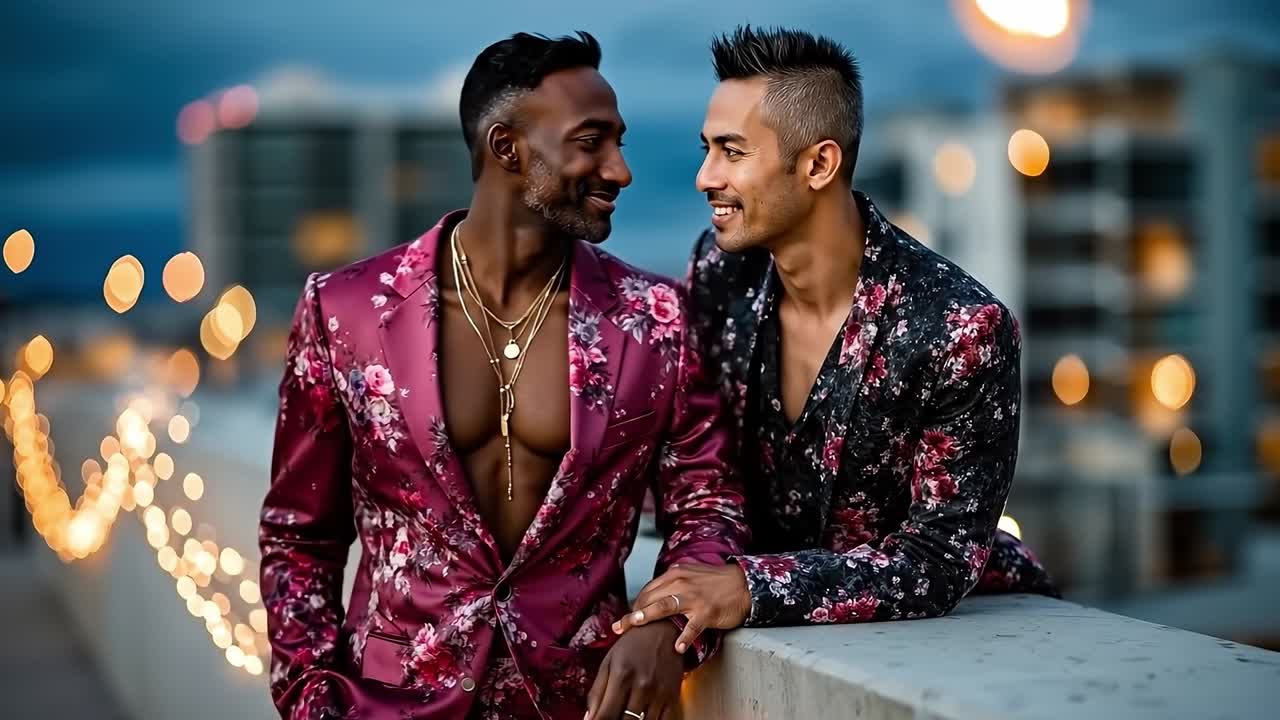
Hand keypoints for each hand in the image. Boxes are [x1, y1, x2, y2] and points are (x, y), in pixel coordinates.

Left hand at [585, 622, 682, 719]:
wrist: (664, 630)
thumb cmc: (632, 646)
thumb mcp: (608, 663)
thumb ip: (596, 693)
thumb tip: (588, 719)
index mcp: (622, 676)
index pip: (606, 715)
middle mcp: (643, 686)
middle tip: (612, 716)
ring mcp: (660, 693)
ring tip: (624, 715)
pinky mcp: (673, 697)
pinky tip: (641, 717)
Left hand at [612, 563, 750, 653]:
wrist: (743, 584)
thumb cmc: (717, 582)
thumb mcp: (691, 576)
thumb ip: (672, 585)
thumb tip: (654, 599)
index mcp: (675, 575)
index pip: (648, 590)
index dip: (635, 605)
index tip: (627, 618)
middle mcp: (681, 583)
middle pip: (650, 599)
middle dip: (633, 614)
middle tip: (620, 628)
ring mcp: (694, 598)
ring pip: (664, 607)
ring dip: (647, 617)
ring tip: (634, 627)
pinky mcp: (707, 612)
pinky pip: (692, 626)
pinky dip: (684, 637)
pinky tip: (677, 647)